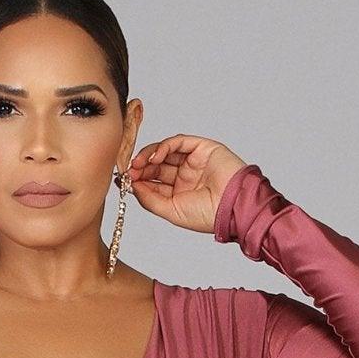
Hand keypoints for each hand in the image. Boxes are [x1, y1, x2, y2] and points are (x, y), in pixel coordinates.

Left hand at [126, 136, 247, 233]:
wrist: (233, 207)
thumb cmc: (207, 215)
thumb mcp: (171, 211)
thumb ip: (150, 199)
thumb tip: (132, 186)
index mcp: (178, 194)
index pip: (153, 182)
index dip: (138, 180)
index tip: (125, 180)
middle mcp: (184, 176)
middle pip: (156, 165)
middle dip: (141, 167)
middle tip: (129, 170)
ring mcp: (193, 161)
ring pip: (165, 152)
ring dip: (149, 155)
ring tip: (138, 164)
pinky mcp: (201, 148)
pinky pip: (178, 142)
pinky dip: (164, 146)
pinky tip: (154, 156)